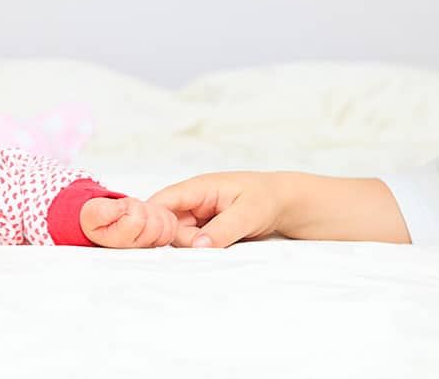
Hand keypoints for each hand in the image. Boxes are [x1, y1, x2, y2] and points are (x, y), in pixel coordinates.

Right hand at [80, 197, 177, 247]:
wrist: (104, 223)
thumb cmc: (99, 219)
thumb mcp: (91, 213)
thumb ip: (101, 212)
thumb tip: (118, 210)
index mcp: (120, 243)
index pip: (137, 221)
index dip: (129, 207)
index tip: (120, 208)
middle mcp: (136, 249)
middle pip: (154, 224)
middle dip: (143, 209)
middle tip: (129, 210)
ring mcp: (149, 246)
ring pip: (165, 225)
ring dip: (153, 213)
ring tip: (139, 213)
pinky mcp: (160, 241)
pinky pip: (172, 225)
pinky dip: (164, 216)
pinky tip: (150, 216)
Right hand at [147, 172, 284, 247]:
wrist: (285, 204)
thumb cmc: (267, 199)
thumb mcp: (248, 214)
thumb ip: (222, 229)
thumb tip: (197, 245)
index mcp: (199, 188)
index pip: (163, 201)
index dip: (153, 219)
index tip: (159, 241)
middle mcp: (193, 202)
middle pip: (168, 226)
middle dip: (185, 242)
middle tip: (212, 246)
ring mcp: (197, 217)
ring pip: (180, 239)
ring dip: (196, 248)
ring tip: (223, 244)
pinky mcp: (203, 230)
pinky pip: (193, 244)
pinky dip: (203, 250)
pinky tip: (220, 248)